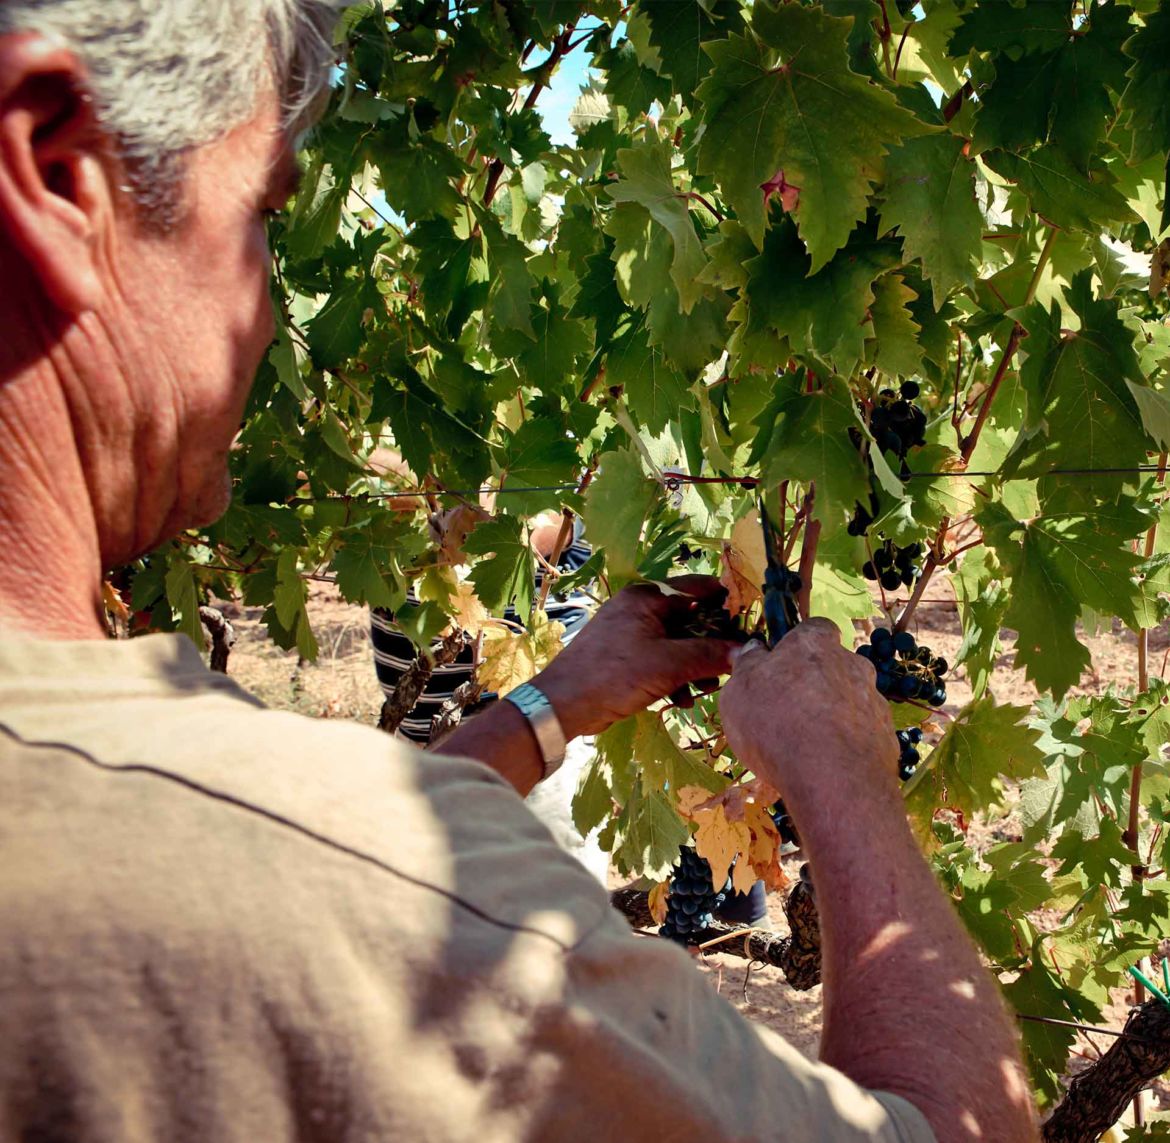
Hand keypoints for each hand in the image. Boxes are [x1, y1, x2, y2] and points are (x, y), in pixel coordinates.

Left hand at [535, 576, 740, 738]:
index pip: (699, 588)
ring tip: (704, 690)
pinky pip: (663, 660)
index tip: (749, 625)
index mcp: (647, 597)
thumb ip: (709, 655)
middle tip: (729, 667)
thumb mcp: (668, 665)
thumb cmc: (614, 675)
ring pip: (679, 643)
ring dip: (695, 666)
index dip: (727, 604)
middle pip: (691, 619)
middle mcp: (640, 608)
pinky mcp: (628, 657)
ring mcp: (633, 633)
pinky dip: (675, 677)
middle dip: (712, 645)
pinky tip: (680, 700)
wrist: (564, 704)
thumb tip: (745, 650)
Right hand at [719, 619, 899, 813]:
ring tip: (807, 746)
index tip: (781, 665)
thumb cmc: (776, 724)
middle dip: (818, 682)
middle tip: (791, 711)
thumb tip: (751, 650)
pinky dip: (848, 743)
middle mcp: (851, 663)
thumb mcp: (739, 692)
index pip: (814, 628)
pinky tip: (828, 764)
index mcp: (814, 644)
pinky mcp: (887, 735)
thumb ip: (746, 666)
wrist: (834, 778)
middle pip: (834, 665)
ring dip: (834, 714)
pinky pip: (863, 732)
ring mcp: (873, 699)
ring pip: (850, 699)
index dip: (798, 645)